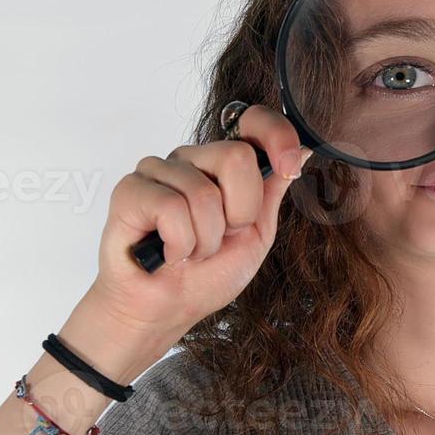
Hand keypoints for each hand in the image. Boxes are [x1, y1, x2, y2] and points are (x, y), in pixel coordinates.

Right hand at [86, 105, 311, 353]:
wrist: (164, 311)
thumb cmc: (204, 277)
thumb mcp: (255, 235)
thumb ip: (272, 191)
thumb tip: (303, 151)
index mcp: (221, 166)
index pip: (253, 122)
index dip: (277, 135)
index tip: (290, 164)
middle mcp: (190, 160)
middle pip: (236, 156)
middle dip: (238, 213)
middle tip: (218, 238)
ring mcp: (158, 171)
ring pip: (204, 192)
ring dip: (205, 240)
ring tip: (188, 252)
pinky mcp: (131, 189)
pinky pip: (171, 208)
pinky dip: (179, 244)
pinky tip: (167, 253)